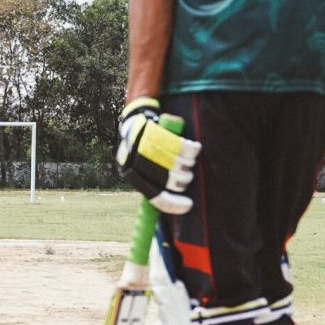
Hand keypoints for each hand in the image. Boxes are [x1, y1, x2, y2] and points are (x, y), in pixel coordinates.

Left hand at [115, 96, 199, 213]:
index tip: (189, 205)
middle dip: (183, 180)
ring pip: (176, 163)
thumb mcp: (143, 168)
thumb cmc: (144, 148)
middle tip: (187, 175)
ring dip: (188, 164)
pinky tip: (194, 148)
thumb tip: (175, 207)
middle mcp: (133, 161)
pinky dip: (191, 149)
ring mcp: (142, 145)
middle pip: (168, 180)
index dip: (173, 204)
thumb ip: (155, 184)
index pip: (155, 197)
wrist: (137, 117)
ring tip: (189, 161)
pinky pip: (180, 145)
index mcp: (130, 174)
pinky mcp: (153, 130)